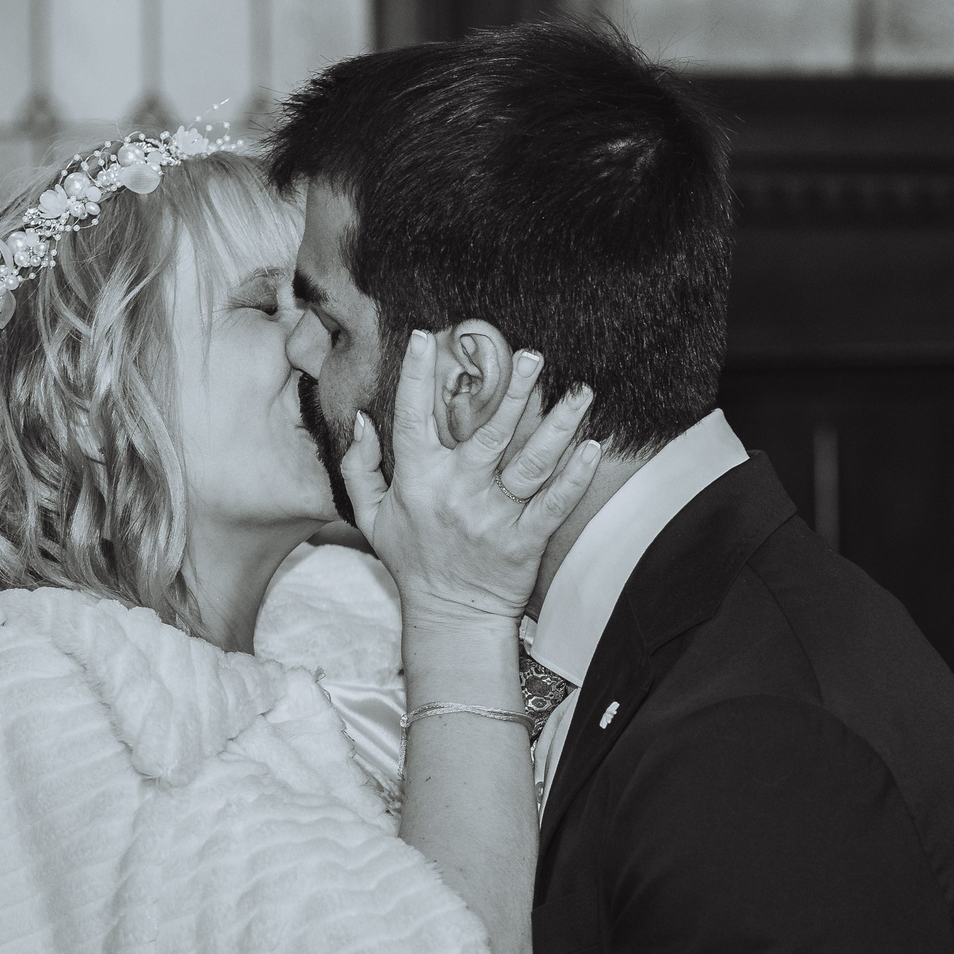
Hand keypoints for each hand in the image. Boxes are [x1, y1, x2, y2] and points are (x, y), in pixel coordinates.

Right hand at [340, 329, 600, 628]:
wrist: (450, 616)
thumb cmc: (412, 561)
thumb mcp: (369, 516)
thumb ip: (359, 467)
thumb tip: (362, 420)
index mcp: (417, 481)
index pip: (413, 419)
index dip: (415, 377)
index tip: (424, 337)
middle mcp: (457, 493)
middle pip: (488, 433)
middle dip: (513, 390)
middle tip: (533, 355)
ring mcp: (493, 517)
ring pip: (531, 463)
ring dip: (559, 425)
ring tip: (581, 392)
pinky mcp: (525, 540)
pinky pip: (555, 502)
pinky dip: (576, 475)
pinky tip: (594, 447)